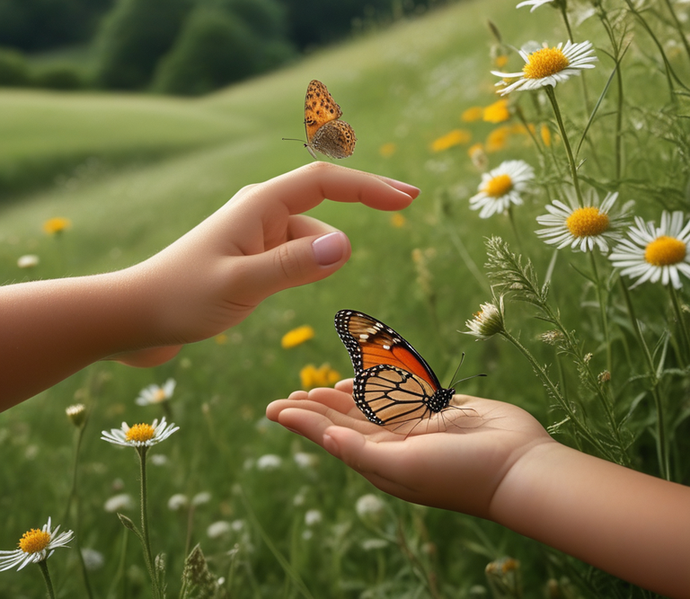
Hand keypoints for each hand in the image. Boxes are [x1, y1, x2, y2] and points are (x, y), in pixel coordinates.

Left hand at [132, 163, 419, 349]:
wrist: (135, 316)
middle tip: (404, 204)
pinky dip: (302, 271)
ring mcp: (258, 234)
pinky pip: (295, 257)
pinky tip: (268, 294)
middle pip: (325, 204)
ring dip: (312, 263)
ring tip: (254, 293)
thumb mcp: (240, 285)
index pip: (326, 181)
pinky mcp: (253, 256)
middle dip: (359, 207)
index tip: (407, 198)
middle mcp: (262, 211)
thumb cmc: (180, 298)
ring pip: (310, 241)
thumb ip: (292, 265)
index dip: (369, 186)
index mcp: (260, 204)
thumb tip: (346, 245)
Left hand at [266, 380, 551, 518]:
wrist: (515, 464)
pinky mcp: (432, 406)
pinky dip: (374, 385)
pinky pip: (396, 392)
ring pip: (366, 406)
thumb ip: (364, 453)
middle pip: (343, 422)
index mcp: (379, 462)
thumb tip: (327, 440)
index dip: (304, 423)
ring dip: (340, 398)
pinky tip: (357, 382)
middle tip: (286, 396)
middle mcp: (391, 443)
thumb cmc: (458, 473)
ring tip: (314, 389)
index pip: (332, 438)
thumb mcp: (405, 469)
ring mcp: (412, 424)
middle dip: (314, 409)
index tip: (276, 408)